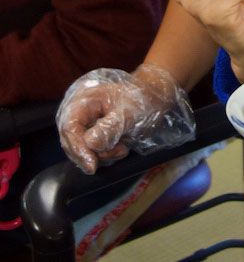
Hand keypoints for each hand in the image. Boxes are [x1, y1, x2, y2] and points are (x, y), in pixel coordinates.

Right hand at [57, 64, 193, 173]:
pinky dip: (106, 155)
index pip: (70, 127)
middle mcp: (79, 112)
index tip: (92, 165)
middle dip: (95, 152)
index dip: (78, 149)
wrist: (153, 98)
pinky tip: (120, 147)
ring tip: (123, 146)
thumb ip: (110, 127)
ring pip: (82, 151)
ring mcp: (84, 125)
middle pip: (72, 142)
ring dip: (103, 155)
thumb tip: (90, 143)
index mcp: (84, 99)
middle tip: (119, 151)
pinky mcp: (91, 135)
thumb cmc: (142, 99)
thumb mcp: (130, 112)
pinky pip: (91, 153)